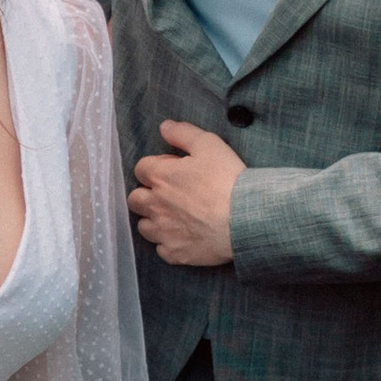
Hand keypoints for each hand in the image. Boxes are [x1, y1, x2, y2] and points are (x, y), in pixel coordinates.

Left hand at [130, 122, 241, 267]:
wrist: (245, 219)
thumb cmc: (228, 179)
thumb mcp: (209, 145)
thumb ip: (183, 133)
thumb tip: (164, 127)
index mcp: (161, 177)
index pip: (141, 169)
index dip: (156, 167)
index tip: (174, 170)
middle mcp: (155, 205)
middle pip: (134, 199)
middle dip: (147, 194)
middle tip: (170, 194)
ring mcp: (164, 232)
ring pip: (144, 226)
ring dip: (154, 220)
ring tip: (175, 217)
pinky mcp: (176, 253)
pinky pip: (162, 250)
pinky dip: (169, 243)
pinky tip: (184, 237)